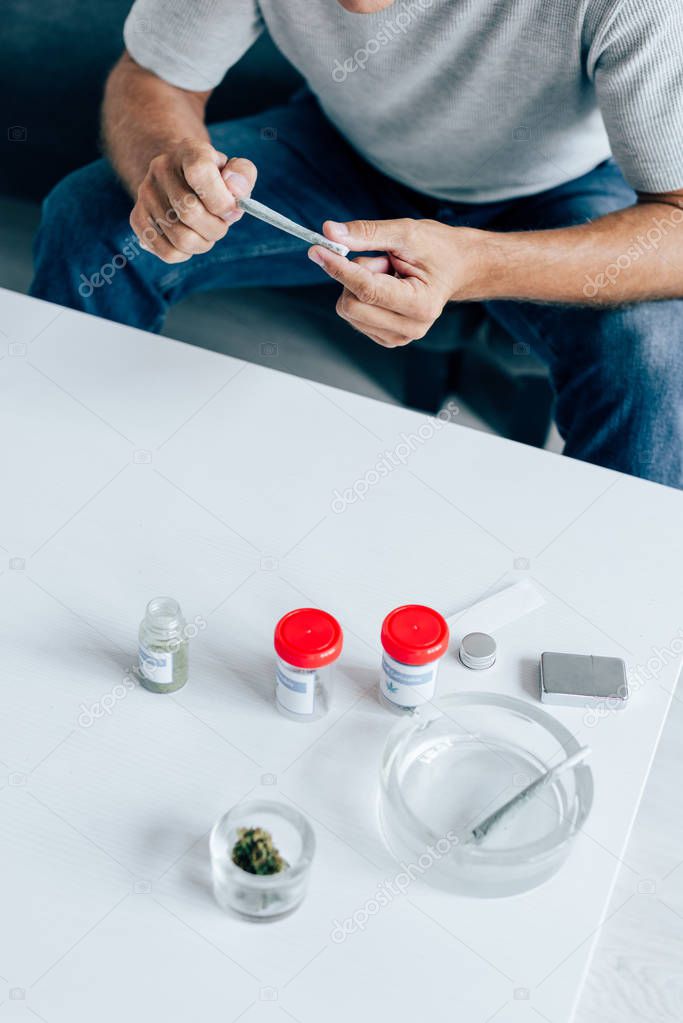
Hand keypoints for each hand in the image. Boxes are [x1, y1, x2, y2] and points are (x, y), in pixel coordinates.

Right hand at [130, 138, 256, 262]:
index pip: (200, 172)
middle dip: (216, 228)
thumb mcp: (234, 171)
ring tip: (207, 233)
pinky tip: (190, 240)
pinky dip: (185, 254)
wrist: (180, 179)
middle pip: (190, 212)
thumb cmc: (214, 180)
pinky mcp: (137, 218)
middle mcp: (161, 169)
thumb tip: (236, 191)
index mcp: (189, 151)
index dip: (221, 200)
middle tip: (222, 225)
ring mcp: (146, 194)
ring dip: (203, 244)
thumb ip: (243, 175)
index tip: (232, 211)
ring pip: (181, 238)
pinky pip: (166, 252)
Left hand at [308, 218, 486, 346]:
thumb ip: (366, 233)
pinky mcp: (387, 338)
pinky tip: (385, 287)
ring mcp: (399, 337)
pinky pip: (354, 317)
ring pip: (348, 311)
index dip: (338, 268)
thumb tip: (329, 232)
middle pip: (350, 305)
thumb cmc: (438, 249)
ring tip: (388, 273)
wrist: (458, 267)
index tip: (317, 249)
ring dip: (359, 285)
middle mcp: (411, 328)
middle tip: (381, 261)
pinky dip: (362, 297)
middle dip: (355, 276)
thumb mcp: (405, 232)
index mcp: (420, 304)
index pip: (366, 289)